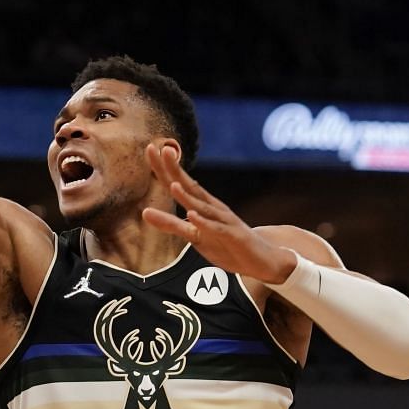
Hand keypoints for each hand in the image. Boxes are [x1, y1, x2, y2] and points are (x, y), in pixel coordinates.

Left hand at [141, 143, 295, 284]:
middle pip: (190, 186)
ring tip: (172, 185)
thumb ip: (171, 224)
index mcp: (203, 205)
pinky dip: (204, 223)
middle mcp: (212, 208)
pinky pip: (215, 229)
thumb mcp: (194, 235)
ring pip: (202, 206)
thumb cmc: (226, 244)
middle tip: (161, 150)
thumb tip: (145, 213)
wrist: (263, 259)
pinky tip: (192, 216)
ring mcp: (223, 220)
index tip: (150, 148)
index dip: (165, 167)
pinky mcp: (232, 236)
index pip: (181, 182)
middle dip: (175, 169)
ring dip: (186, 196)